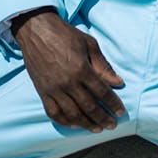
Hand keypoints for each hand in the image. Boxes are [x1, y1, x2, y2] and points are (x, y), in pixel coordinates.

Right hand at [13, 8, 125, 132]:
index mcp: (82, 69)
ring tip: (97, 129)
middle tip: (112, 125)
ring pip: (72, 114)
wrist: (36, 29)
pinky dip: (65, 121)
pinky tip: (74, 125)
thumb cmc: (65, 34)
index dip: (113, 104)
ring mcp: (53, 89)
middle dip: (103, 118)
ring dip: (87, 124)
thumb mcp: (89, 44)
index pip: (102, 92)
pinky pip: (53, 112)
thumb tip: (118, 82)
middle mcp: (68, 82)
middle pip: (89, 107)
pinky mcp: (42, 91)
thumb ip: (103, 65)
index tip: (121, 112)